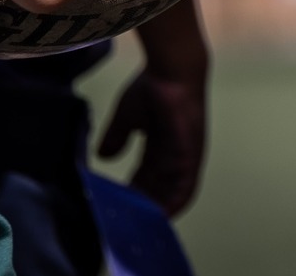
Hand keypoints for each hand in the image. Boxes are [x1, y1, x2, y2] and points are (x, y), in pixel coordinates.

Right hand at [98, 11, 208, 215]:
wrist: (172, 69)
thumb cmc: (152, 86)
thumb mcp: (127, 115)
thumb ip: (116, 136)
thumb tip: (103, 156)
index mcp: (161, 142)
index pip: (147, 174)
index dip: (133, 190)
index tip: (117, 204)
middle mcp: (174, 153)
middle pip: (158, 188)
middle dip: (142, 205)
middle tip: (124, 223)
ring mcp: (185, 156)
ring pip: (171, 193)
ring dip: (155, 209)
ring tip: (138, 226)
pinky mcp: (192, 156)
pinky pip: (185, 189)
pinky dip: (173, 204)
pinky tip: (159, 217)